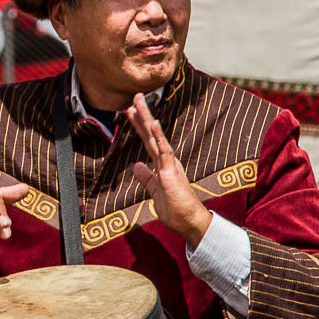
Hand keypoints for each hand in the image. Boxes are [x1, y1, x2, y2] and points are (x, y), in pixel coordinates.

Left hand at [125, 93, 211, 246]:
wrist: (188, 222)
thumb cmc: (175, 208)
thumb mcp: (155, 190)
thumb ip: (146, 177)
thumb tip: (137, 165)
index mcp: (162, 164)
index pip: (148, 141)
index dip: (139, 126)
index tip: (130, 111)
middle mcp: (166, 160)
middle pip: (151, 134)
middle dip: (141, 115)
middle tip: (134, 97)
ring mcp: (169, 164)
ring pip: (155, 137)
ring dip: (146, 118)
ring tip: (138, 102)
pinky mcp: (171, 171)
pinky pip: (164, 150)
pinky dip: (158, 136)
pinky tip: (153, 122)